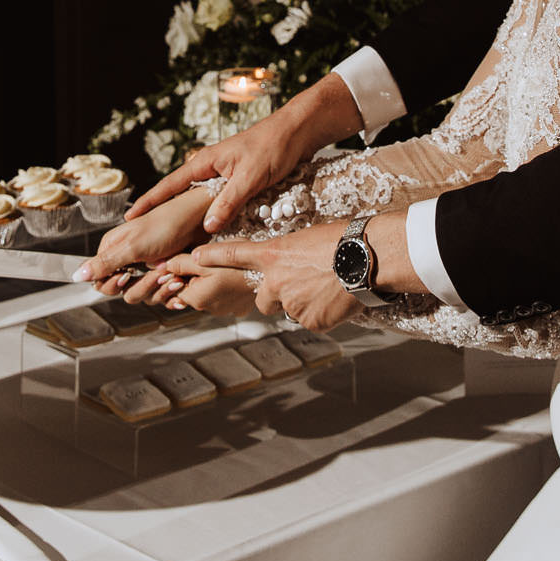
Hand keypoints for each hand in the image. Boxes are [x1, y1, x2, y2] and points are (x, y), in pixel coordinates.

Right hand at [76, 189, 207, 296]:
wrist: (198, 222)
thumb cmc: (166, 226)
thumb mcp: (133, 246)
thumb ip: (105, 264)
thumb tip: (76, 275)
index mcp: (112, 250)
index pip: (100, 281)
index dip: (113, 283)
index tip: (128, 274)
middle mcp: (126, 261)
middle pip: (122, 291)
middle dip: (142, 285)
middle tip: (159, 272)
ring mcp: (145, 270)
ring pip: (142, 296)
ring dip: (160, 288)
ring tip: (174, 275)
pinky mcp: (161, 276)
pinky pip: (159, 296)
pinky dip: (171, 293)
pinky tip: (180, 284)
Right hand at [127, 71, 362, 234]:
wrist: (298, 131)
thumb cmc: (273, 146)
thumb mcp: (250, 177)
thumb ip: (228, 202)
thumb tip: (206, 227)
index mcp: (205, 163)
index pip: (169, 186)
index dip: (149, 203)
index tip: (130, 218)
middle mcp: (210, 168)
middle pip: (180, 195)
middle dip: (163, 214)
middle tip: (146, 236)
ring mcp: (223, 174)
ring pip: (200, 200)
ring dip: (189, 217)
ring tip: (172, 238)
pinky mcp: (238, 179)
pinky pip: (218, 200)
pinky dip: (212, 214)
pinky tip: (210, 229)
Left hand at [156, 253, 259, 316]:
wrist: (271, 274)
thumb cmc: (240, 265)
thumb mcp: (205, 259)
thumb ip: (180, 263)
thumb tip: (161, 266)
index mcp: (197, 299)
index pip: (173, 288)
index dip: (175, 272)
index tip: (184, 261)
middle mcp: (209, 309)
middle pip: (189, 290)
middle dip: (192, 276)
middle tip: (205, 261)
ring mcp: (225, 309)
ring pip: (206, 292)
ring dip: (208, 280)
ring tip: (221, 266)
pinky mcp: (238, 306)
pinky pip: (223, 295)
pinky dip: (223, 285)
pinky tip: (231, 273)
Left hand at [191, 222, 361, 330]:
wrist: (366, 258)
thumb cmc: (342, 239)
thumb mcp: (307, 240)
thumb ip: (289, 258)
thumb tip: (292, 273)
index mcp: (273, 254)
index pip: (233, 254)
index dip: (212, 257)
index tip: (194, 257)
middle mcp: (274, 280)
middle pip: (263, 298)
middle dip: (277, 295)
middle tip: (304, 284)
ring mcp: (290, 303)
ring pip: (291, 309)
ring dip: (305, 303)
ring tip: (329, 286)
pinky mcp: (308, 320)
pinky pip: (311, 321)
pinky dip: (323, 314)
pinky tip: (336, 299)